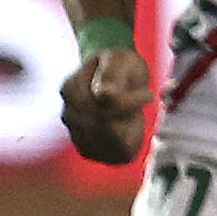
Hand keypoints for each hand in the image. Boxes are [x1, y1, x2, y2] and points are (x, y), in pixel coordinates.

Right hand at [61, 40, 154, 165]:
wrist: (113, 79)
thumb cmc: (120, 67)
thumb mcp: (122, 60)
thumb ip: (113, 73)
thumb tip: (103, 96)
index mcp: (72, 88)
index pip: (107, 104)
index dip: (132, 101)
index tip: (147, 94)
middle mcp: (69, 113)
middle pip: (109, 124)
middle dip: (132, 114)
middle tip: (143, 101)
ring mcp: (75, 133)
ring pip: (113, 142)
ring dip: (130, 128)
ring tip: (133, 114)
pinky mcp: (86, 150)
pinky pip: (113, 155)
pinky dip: (127, 144)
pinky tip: (128, 129)